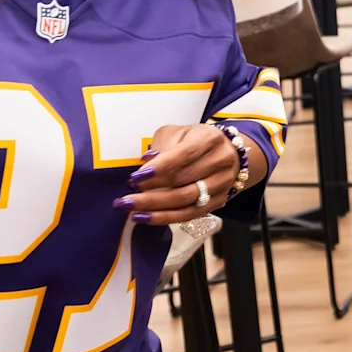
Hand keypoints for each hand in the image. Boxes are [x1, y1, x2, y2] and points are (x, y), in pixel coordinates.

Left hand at [117, 122, 244, 224]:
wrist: (225, 151)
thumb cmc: (194, 140)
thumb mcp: (177, 133)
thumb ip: (161, 146)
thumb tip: (145, 163)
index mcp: (210, 139)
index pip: (183, 155)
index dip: (159, 168)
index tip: (136, 177)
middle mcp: (221, 161)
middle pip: (183, 181)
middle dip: (151, 191)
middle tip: (126, 197)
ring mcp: (223, 183)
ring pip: (186, 201)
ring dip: (156, 208)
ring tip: (131, 209)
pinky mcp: (219, 201)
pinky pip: (190, 214)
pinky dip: (166, 217)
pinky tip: (146, 217)